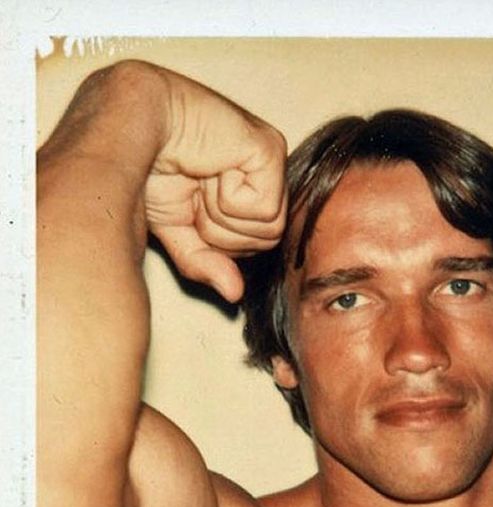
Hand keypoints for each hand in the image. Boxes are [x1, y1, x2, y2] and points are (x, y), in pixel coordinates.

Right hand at [145, 68, 286, 301]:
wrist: (125, 128)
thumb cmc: (145, 170)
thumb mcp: (177, 231)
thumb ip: (206, 263)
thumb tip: (235, 294)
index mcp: (246, 191)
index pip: (255, 246)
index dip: (217, 241)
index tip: (189, 205)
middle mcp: (263, 176)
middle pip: (266, 242)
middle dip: (221, 231)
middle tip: (194, 192)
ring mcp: (269, 161)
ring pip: (268, 230)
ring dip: (223, 216)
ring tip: (200, 179)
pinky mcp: (270, 149)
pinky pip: (264, 209)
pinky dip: (228, 200)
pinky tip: (210, 168)